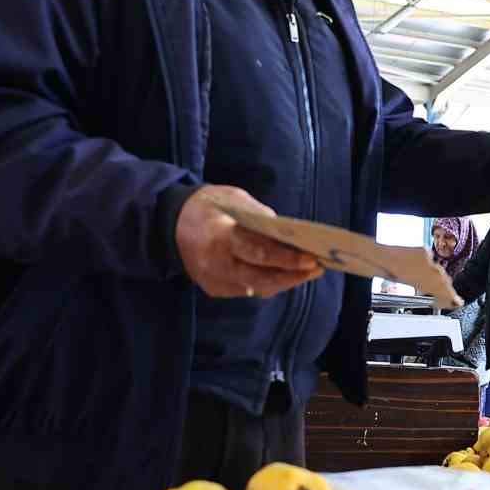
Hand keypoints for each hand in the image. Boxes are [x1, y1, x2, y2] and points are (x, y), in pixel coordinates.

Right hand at [175, 185, 321, 298]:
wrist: (171, 223)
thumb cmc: (209, 206)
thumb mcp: (234, 199)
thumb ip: (260, 217)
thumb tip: (289, 235)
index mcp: (219, 237)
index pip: (258, 253)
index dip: (286, 259)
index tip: (312, 259)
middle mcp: (215, 265)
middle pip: (260, 278)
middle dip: (292, 275)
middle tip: (318, 269)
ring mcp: (213, 280)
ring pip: (256, 288)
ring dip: (284, 281)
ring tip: (308, 272)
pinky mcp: (214, 289)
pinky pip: (247, 290)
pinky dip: (268, 283)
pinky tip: (286, 275)